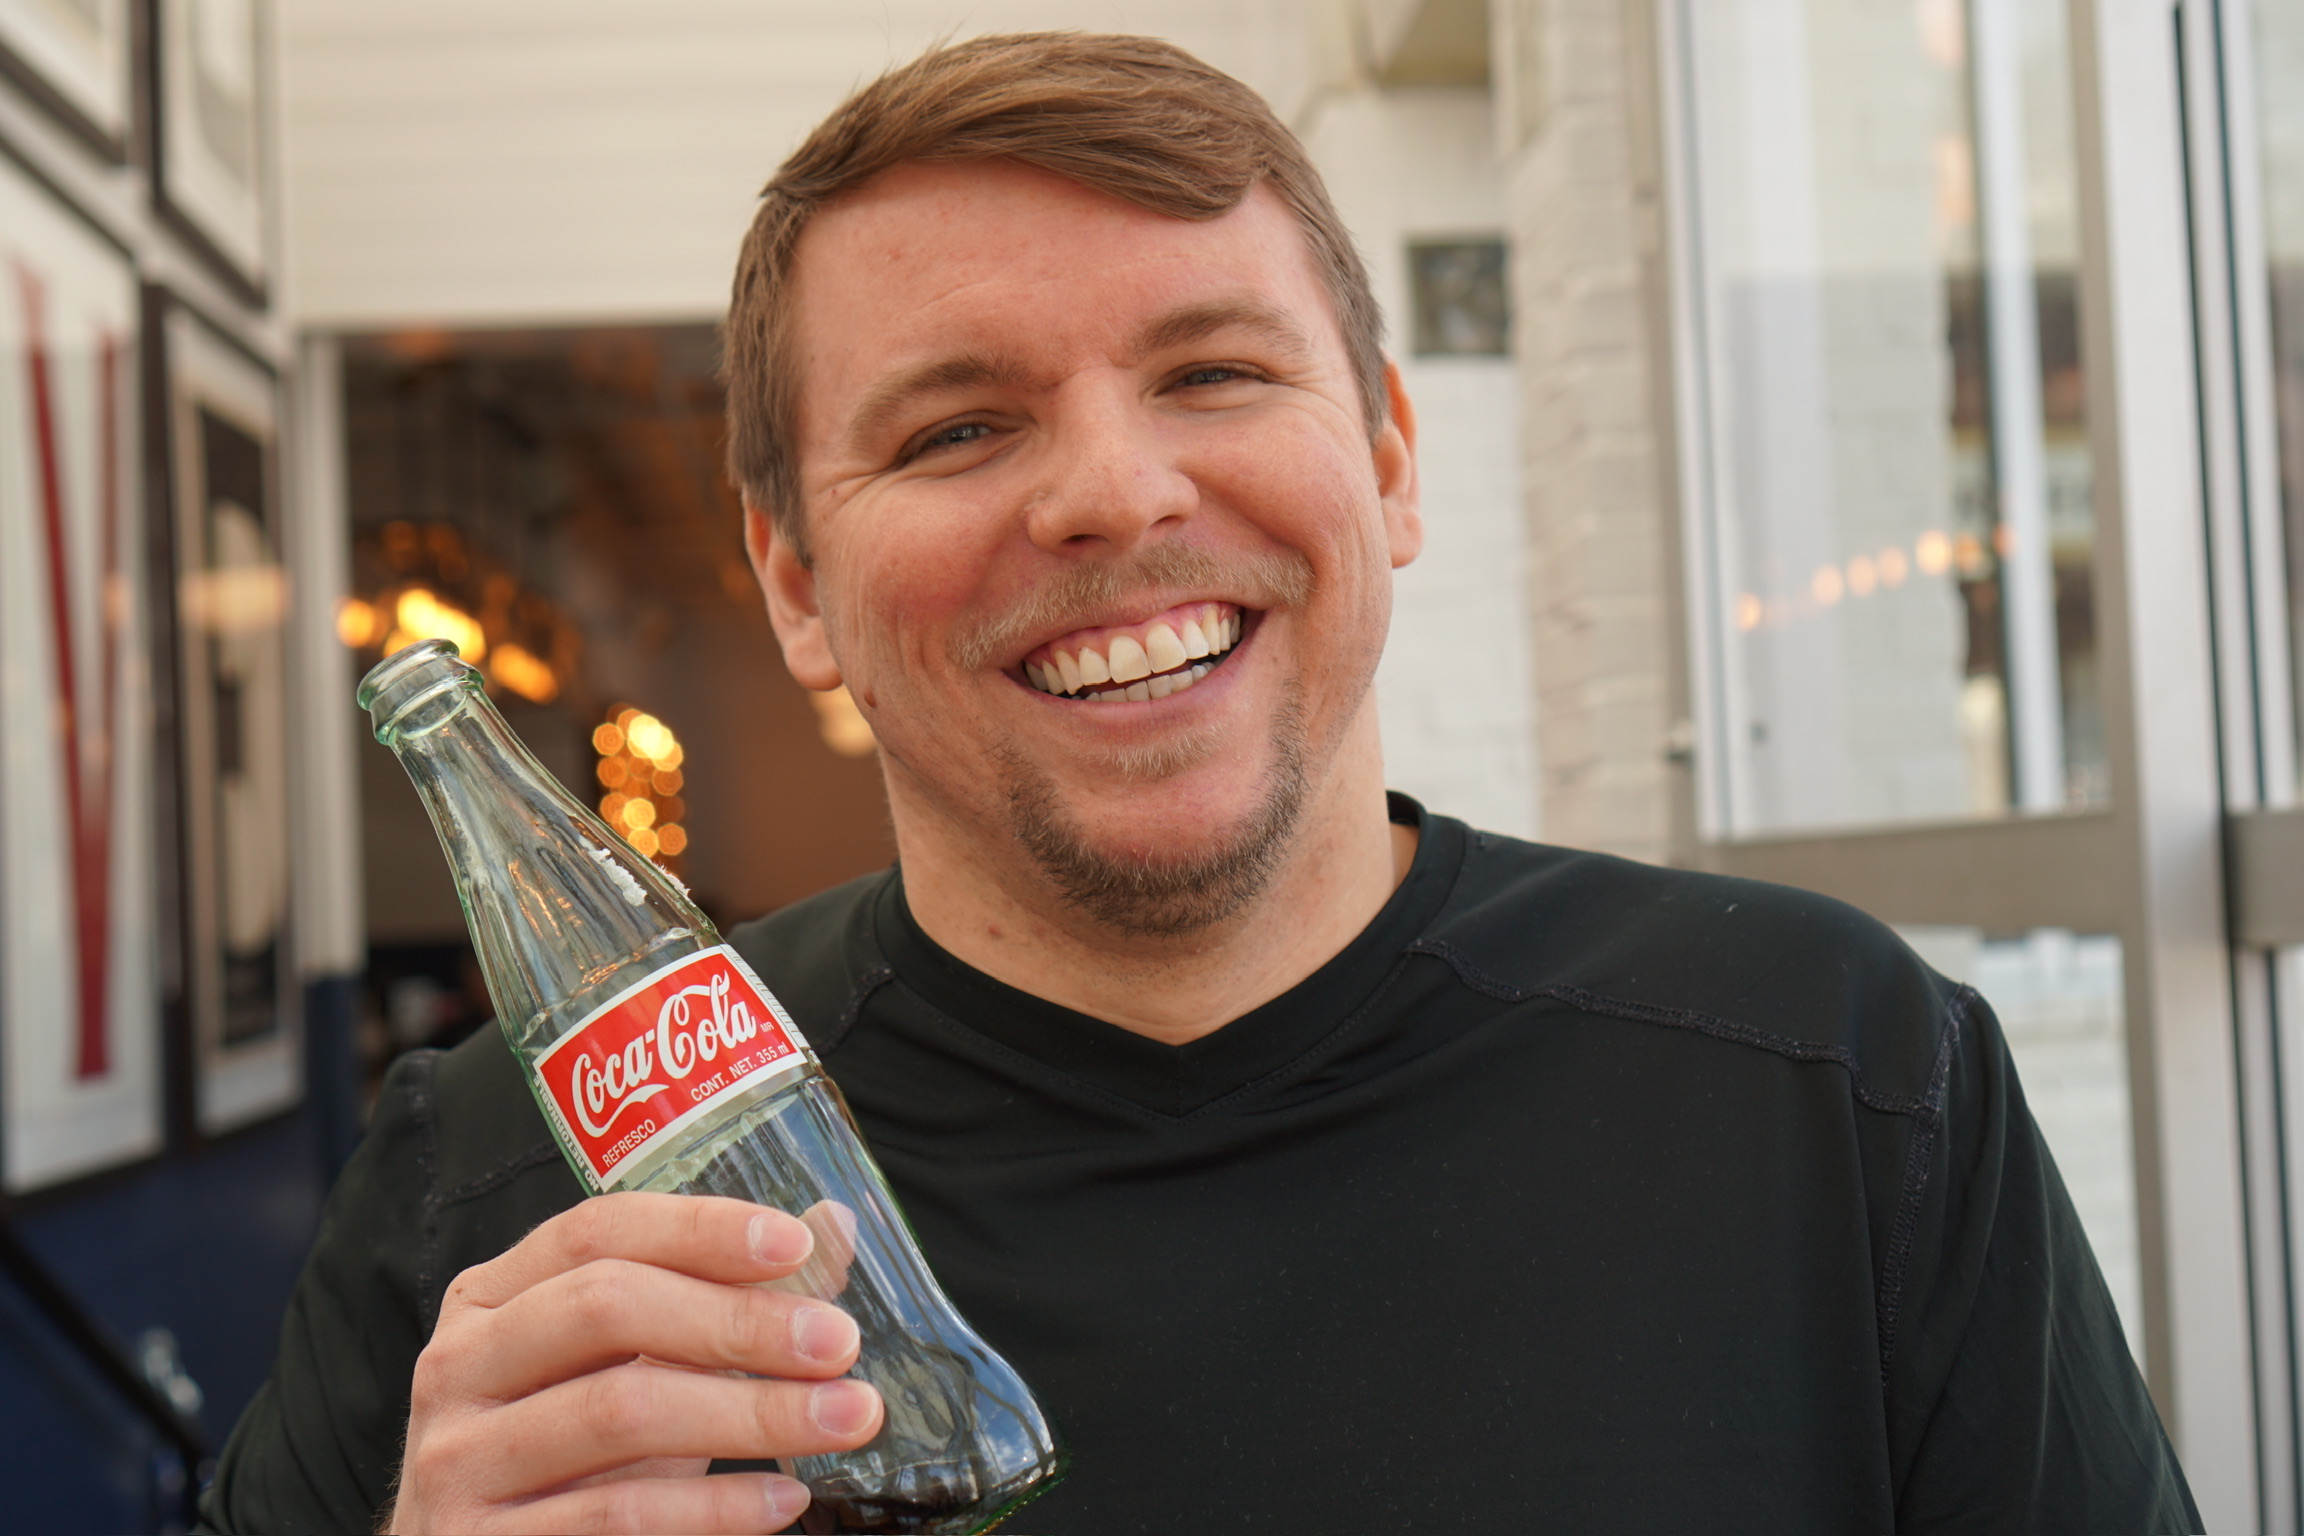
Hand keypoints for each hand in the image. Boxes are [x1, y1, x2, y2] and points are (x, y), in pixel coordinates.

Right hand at [387, 1193, 885, 1533]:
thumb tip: (833, 1227)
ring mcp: (459, 1458)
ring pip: (621, 1411)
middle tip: (839, 1343)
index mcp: (491, 1297)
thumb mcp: (634, 1364)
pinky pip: (617, 1515)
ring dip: (752, 1414)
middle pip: (607, 1308)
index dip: (698, 1230)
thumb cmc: (570, 1452)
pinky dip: (715, 1507)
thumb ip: (722, 1295)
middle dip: (739, 1321)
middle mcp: (461, 1365)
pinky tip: (783, 1496)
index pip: (595, 1231)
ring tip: (845, 1418)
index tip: (795, 1246)